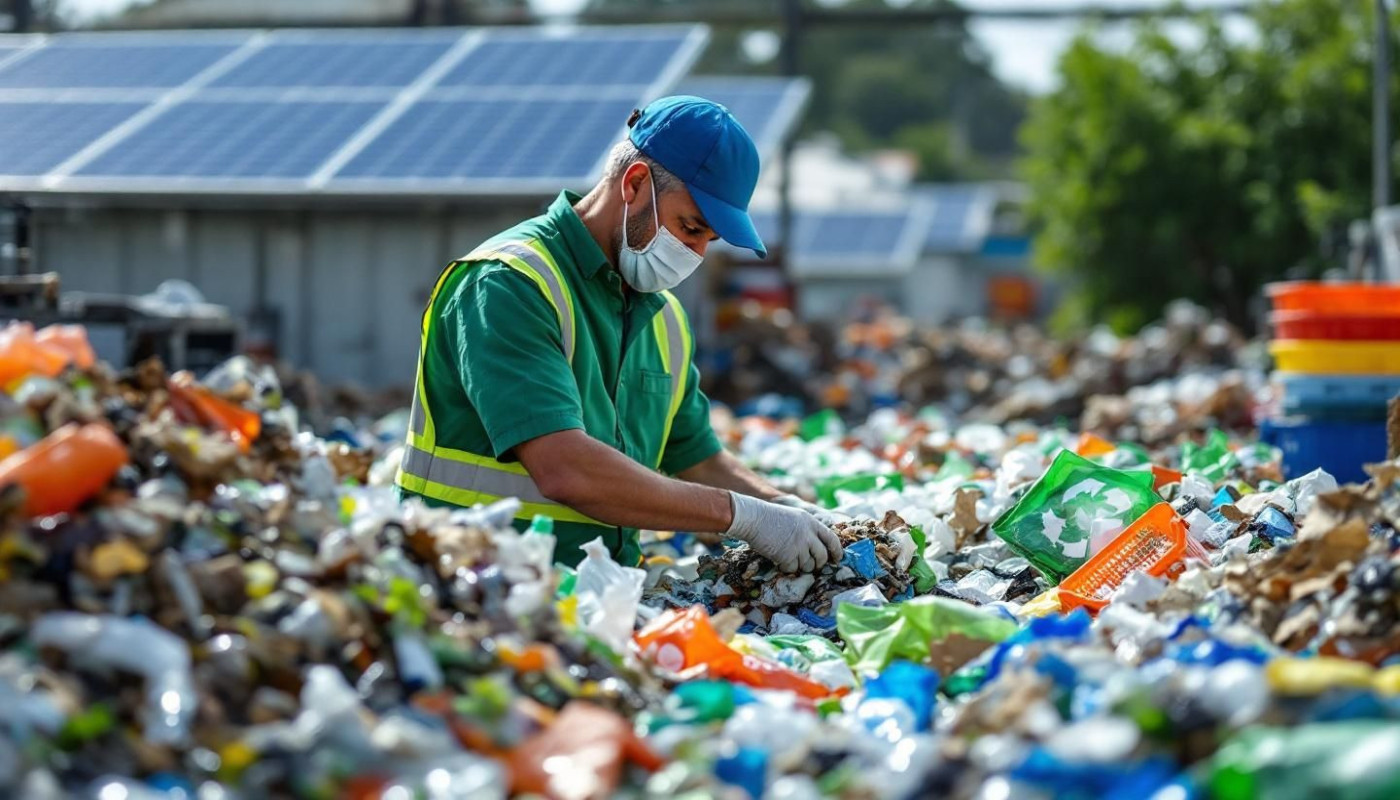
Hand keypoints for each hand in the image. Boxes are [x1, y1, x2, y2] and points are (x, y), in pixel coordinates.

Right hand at [725, 492, 843, 572]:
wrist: (753, 517)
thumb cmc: (769, 518)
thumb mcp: (793, 517)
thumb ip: (806, 530)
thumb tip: (815, 549)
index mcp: (811, 522)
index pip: (831, 539)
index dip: (836, 551)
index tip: (837, 559)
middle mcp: (808, 534)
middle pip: (822, 556)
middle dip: (818, 564)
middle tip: (811, 566)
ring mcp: (799, 545)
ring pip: (807, 565)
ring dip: (799, 565)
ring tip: (787, 557)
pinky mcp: (788, 555)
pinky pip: (792, 568)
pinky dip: (785, 567)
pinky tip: (778, 559)